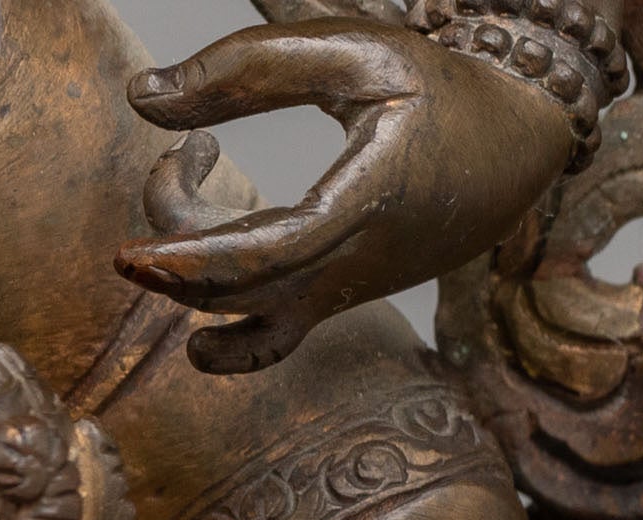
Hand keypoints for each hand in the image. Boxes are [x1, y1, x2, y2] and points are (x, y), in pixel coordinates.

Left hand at [120, 22, 575, 374]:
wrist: (517, 143)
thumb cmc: (439, 88)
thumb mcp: (356, 53)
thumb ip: (248, 66)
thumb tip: (143, 97)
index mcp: (366, 207)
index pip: (263, 261)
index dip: (187, 263)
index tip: (125, 252)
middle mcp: (354, 269)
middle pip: (239, 297)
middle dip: (174, 250)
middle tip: (180, 157)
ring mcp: (346, 294)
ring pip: (246, 319)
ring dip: (190, 274)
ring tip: (188, 180)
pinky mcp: (340, 298)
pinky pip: (272, 343)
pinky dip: (225, 339)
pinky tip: (196, 330)